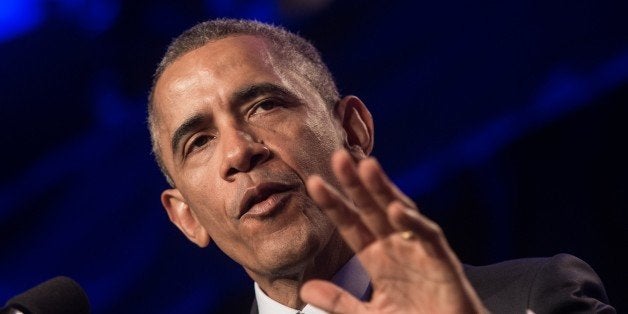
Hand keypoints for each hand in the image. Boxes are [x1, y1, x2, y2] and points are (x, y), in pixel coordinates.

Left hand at [302, 150, 486, 312]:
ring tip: (367, 166)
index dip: (334, 203)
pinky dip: (413, 222)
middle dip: (356, 183)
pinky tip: (395, 209)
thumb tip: (305, 290)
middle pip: (372, 208)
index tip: (313, 182)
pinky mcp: (443, 261)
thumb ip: (339, 301)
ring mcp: (419, 250)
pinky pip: (428, 236)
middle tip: (338, 157)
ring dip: (384, 189)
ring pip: (401, 211)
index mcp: (377, 256)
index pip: (351, 223)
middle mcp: (397, 246)